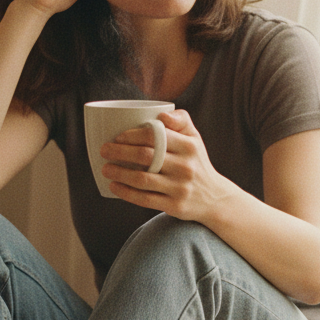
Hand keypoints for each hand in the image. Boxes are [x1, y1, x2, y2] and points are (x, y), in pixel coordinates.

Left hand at [101, 110, 235, 223]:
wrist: (215, 198)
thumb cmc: (196, 163)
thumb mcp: (195, 138)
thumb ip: (180, 120)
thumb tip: (161, 114)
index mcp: (189, 146)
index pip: (155, 135)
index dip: (132, 135)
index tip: (118, 137)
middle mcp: (185, 167)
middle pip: (146, 156)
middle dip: (120, 152)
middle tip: (104, 150)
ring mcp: (180, 188)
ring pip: (142, 179)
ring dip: (119, 173)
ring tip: (105, 168)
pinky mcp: (174, 206)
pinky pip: (145, 199)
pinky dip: (126, 193)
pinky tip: (114, 186)